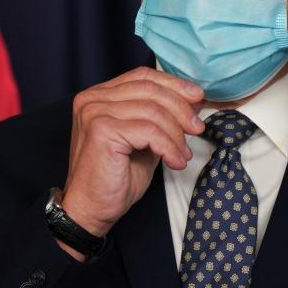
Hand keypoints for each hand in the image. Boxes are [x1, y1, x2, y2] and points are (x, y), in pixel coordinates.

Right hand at [59, 67, 203, 258]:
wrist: (90, 210)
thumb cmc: (115, 177)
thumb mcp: (144, 140)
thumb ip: (161, 118)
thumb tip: (192, 101)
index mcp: (100, 95)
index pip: (143, 76)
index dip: (173, 84)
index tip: (197, 97)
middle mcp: (93, 99)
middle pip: (150, 89)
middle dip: (180, 108)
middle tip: (197, 127)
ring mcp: (95, 112)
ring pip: (152, 111)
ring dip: (176, 133)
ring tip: (184, 153)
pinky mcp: (102, 130)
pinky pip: (149, 131)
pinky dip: (168, 146)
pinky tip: (175, 161)